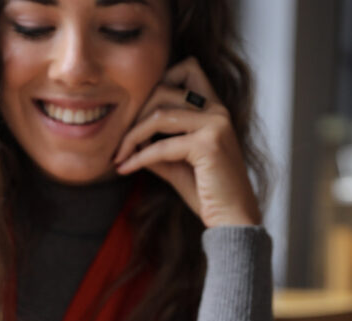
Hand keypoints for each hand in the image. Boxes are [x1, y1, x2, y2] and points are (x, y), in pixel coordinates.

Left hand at [113, 57, 260, 228]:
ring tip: (118, 155)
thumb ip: (157, 147)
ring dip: (131, 136)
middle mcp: (217, 111)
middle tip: (119, 141)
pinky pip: (162, 146)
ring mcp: (215, 125)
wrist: (233, 219)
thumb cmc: (208, 195)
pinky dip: (139, 157)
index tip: (139, 116)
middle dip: (135, 114)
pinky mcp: (209, 145)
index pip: (187, 69)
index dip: (159, 83)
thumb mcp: (178, 165)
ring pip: (160, 115)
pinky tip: (125, 168)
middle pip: (164, 89)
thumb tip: (130, 139)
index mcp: (214, 110)